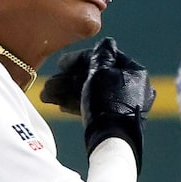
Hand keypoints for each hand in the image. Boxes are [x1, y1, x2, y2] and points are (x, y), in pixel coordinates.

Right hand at [40, 38, 154, 161]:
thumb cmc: (107, 102)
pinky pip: (94, 106)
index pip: (104, 57)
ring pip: (91, 93)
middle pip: (95, 77)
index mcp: (134, 72)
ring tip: (46, 96)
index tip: (60, 63)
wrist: (111, 140)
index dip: (79, 58)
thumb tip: (106, 42)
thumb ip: (101, 54)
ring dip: (67, 93)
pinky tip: (60, 106)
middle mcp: (131, 88)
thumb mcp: (101, 71)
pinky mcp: (114, 120)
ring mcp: (123, 105)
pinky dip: (77, 104)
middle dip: (68, 80)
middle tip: (48, 85)